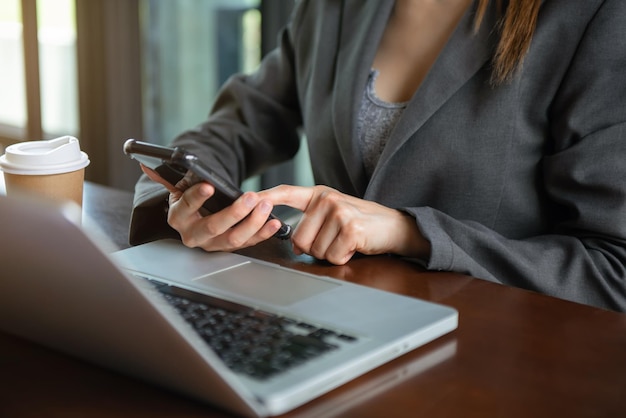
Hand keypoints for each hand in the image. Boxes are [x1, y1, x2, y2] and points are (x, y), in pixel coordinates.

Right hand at [140, 164, 282, 250]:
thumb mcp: (176, 187)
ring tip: (266, 205)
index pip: (186, 206)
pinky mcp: (230, 247)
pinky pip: (249, 242)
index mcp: (178, 217)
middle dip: (234, 212)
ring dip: (253, 222)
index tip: (208, 186)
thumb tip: (145, 163)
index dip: (197, 197)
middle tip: (251, 197)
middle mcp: (193, 235)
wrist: (195, 218)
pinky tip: (274, 222)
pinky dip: (263, 233)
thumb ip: (165, 175)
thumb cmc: (187, 199)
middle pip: (214, 227)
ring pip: (234, 238)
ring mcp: (213, 244)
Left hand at [259, 185, 430, 264]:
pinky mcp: (350, 228)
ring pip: (315, 250)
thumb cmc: (362, 223)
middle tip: (336, 239)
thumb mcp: (335, 214)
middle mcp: (327, 199)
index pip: (287, 193)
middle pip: (299, 239)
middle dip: (316, 248)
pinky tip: (355, 246)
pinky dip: (343, 257)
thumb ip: (312, 220)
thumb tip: (293, 241)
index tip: (247, 198)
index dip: (266, 197)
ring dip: (331, 253)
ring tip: (347, 241)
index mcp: (319, 194)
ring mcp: (339, 212)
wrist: (395, 226)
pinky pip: (332, 256)